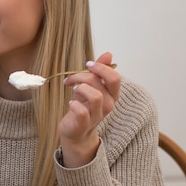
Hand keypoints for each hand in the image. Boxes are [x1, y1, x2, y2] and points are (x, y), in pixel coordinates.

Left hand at [58, 52, 120, 166]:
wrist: (76, 131)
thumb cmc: (83, 107)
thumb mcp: (91, 87)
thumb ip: (99, 71)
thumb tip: (108, 54)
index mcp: (111, 94)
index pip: (114, 77)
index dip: (101, 68)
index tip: (87, 64)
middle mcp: (108, 105)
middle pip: (101, 83)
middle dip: (83, 76)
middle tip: (71, 79)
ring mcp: (97, 115)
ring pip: (95, 96)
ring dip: (80, 88)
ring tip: (72, 90)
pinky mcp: (83, 124)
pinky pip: (81, 111)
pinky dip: (74, 104)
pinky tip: (71, 102)